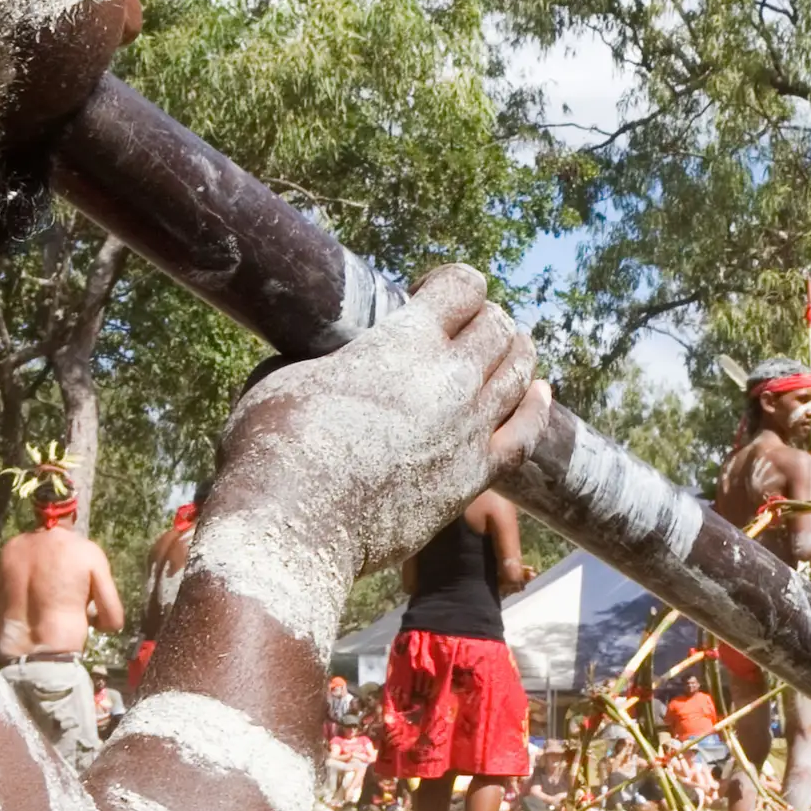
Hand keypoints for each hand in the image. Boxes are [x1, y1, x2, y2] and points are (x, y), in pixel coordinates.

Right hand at [215, 267, 547, 575]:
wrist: (293, 527)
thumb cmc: (274, 447)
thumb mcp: (285, 374)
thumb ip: (324, 358)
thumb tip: (327, 362)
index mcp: (404, 341)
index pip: (461, 287)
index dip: (449, 283)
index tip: (427, 295)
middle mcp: (448, 378)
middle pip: (496, 326)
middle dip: (480, 318)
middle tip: (458, 330)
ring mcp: (468, 429)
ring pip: (517, 371)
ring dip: (512, 352)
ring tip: (501, 349)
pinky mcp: (473, 476)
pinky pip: (525, 434)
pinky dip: (534, 406)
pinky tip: (536, 392)